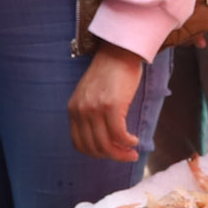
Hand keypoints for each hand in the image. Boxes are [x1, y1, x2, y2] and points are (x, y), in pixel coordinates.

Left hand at [69, 41, 149, 162]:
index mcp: (73, 109)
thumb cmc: (110, 72)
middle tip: (126, 156)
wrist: (119, 51)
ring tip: (132, 151)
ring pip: (106, 144)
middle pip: (94, 147)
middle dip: (112, 156)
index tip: (110, 153)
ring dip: (121, 153)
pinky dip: (128, 142)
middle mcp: (80, 111)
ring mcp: (94, 109)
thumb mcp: (91, 95)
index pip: (79, 144)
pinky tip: (134, 140)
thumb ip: (90, 114)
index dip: (96, 153)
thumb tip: (104, 138)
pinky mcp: (111, 106)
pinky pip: (119, 134)